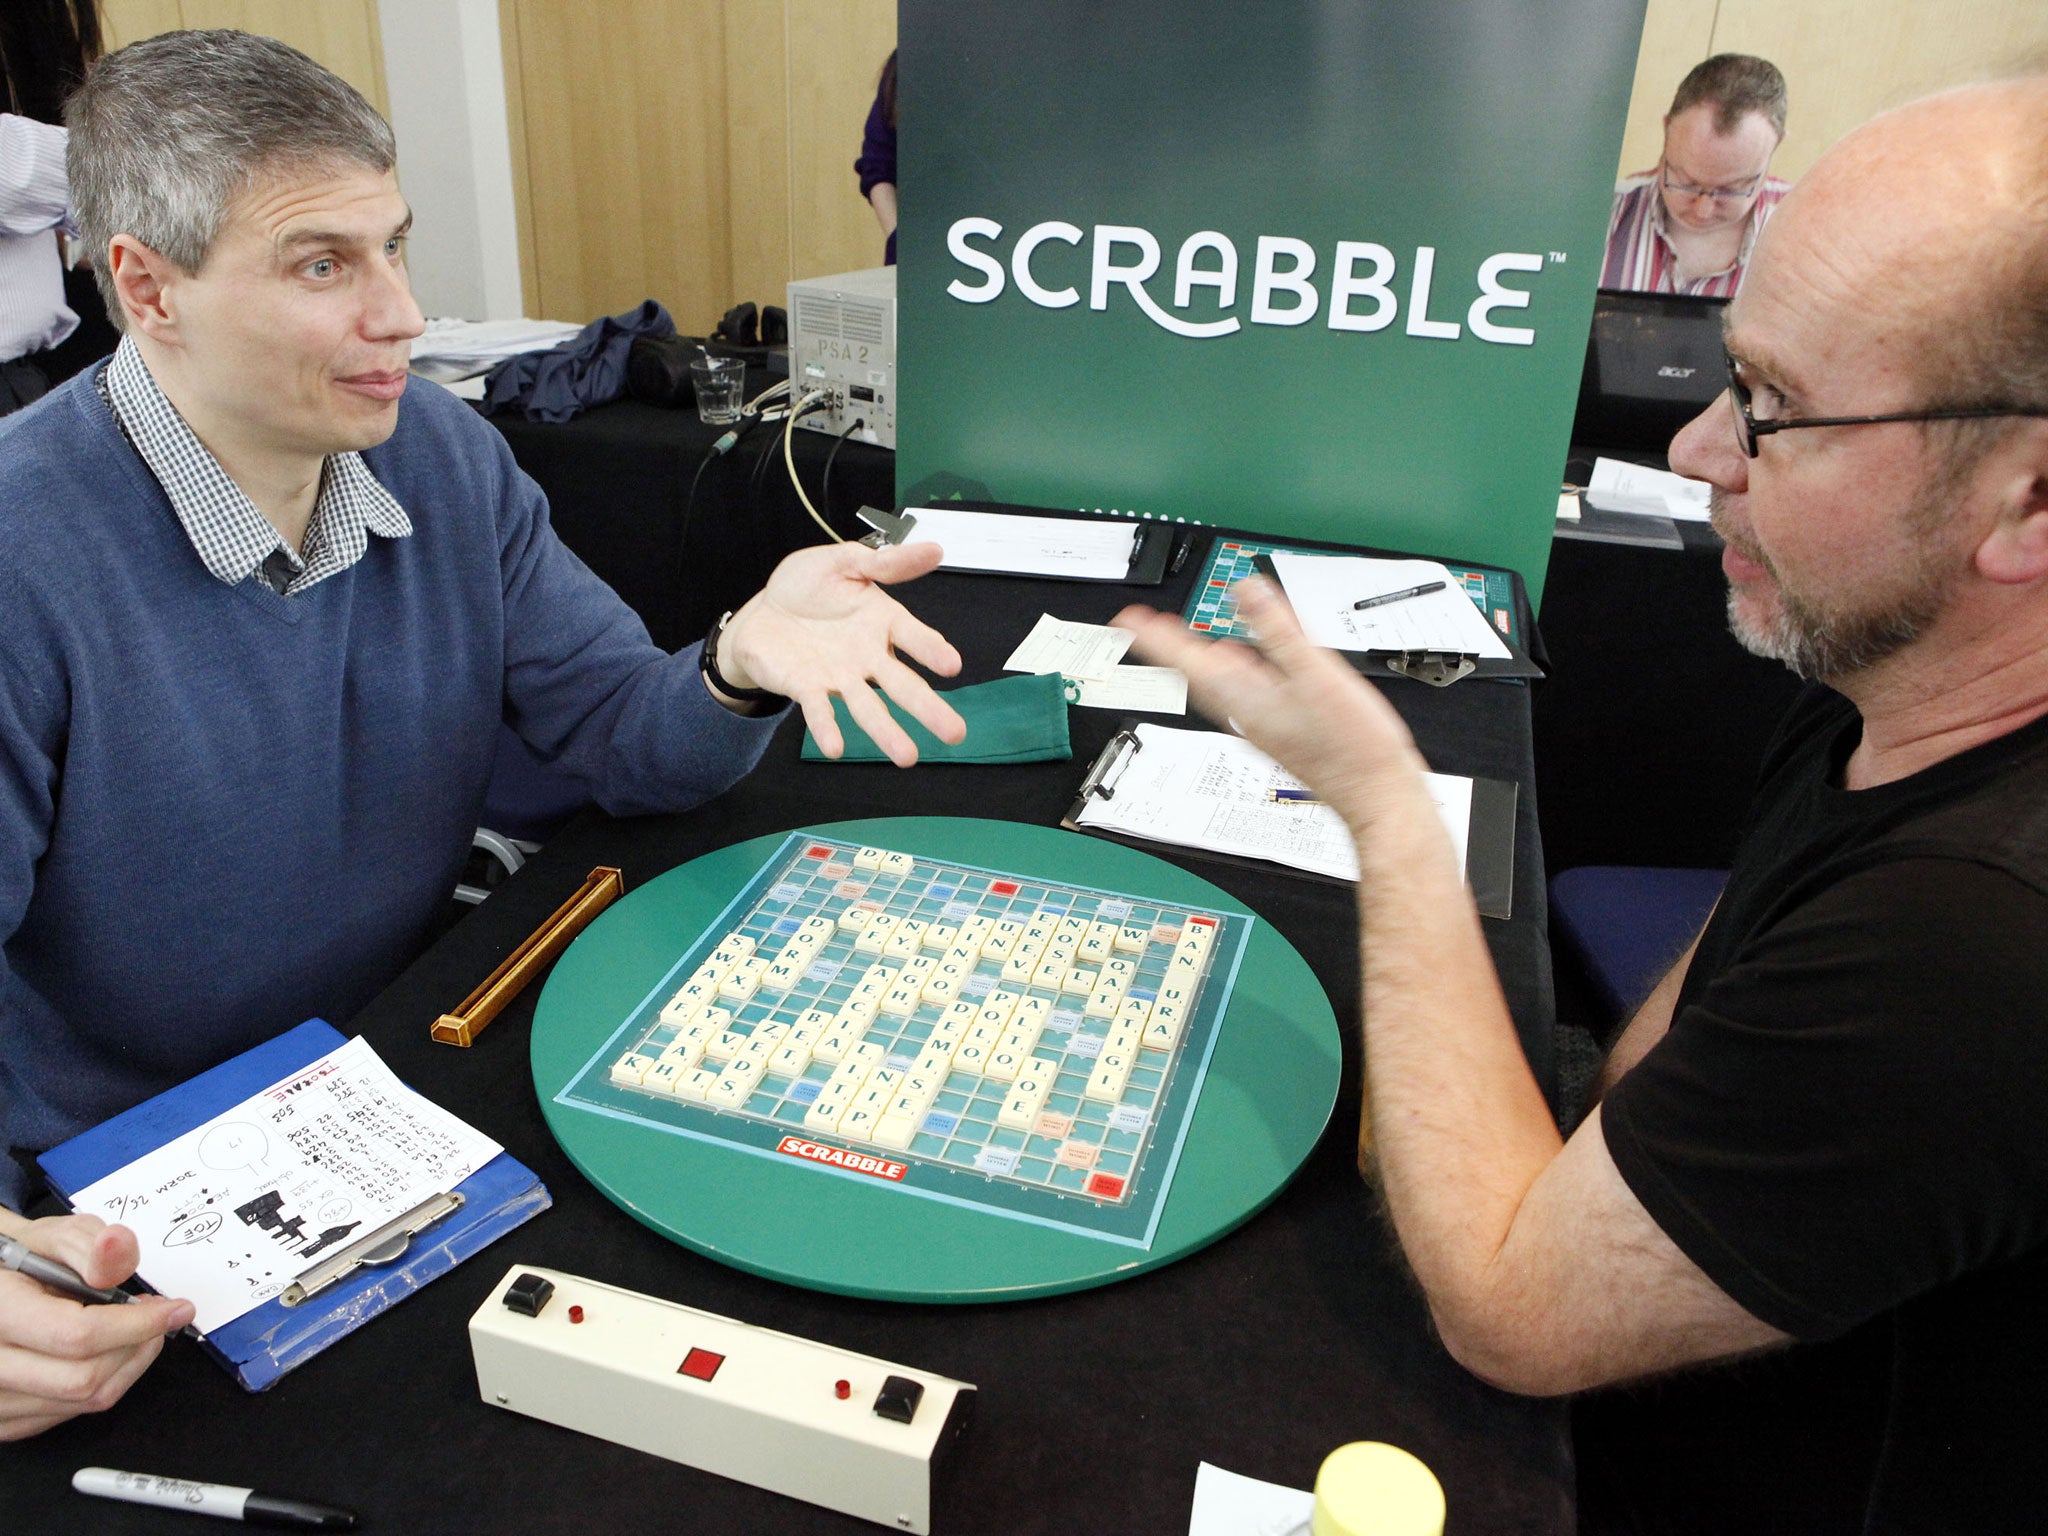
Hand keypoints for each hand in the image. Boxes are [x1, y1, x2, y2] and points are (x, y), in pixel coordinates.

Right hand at [0, 1212, 193, 1439]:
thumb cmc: (15, 1265)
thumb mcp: (49, 1238)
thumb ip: (87, 1244)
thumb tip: (118, 1245)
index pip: (77, 1335)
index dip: (138, 1323)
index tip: (174, 1309)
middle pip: (85, 1378)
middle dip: (138, 1344)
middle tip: (156, 1317)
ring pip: (85, 1400)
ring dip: (127, 1363)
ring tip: (134, 1329)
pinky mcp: (5, 1420)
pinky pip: (71, 1412)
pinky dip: (105, 1380)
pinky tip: (106, 1352)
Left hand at [719, 541, 965, 766]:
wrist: (762, 611)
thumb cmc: (807, 586)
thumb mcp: (844, 562)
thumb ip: (886, 562)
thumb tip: (936, 549)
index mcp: (882, 622)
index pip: (915, 637)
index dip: (932, 650)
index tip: (951, 666)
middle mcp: (867, 656)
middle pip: (903, 686)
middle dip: (929, 710)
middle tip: (956, 734)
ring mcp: (839, 676)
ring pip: (868, 708)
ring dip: (887, 732)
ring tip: (907, 757)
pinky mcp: (807, 687)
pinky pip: (819, 710)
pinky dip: (827, 729)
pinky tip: (834, 748)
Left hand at [1113, 576, 1424, 825]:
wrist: (1375, 793)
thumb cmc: (1351, 746)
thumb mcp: (1315, 673)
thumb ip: (1279, 630)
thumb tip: (1247, 591)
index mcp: (1244, 698)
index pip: (1184, 662)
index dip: (1155, 639)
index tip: (1127, 623)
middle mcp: (1245, 713)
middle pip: (1198, 671)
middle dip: (1173, 644)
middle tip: (1147, 626)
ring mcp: (1262, 723)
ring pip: (1223, 682)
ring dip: (1204, 656)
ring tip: (1186, 637)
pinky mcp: (1282, 729)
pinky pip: (1248, 693)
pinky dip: (1240, 671)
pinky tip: (1250, 663)